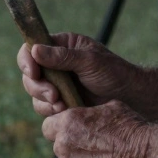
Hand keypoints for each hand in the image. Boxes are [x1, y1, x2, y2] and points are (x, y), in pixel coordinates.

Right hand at [17, 32, 140, 115]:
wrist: (130, 97)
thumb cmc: (113, 73)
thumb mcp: (90, 61)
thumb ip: (63, 57)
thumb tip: (35, 50)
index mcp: (61, 46)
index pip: (31, 48)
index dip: (27, 60)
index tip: (34, 72)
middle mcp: (55, 64)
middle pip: (29, 74)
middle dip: (37, 86)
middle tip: (54, 95)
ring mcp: (57, 84)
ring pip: (35, 93)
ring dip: (44, 101)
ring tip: (62, 105)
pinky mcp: (60, 102)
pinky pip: (44, 107)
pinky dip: (51, 111)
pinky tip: (65, 111)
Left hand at [42, 100, 150, 157]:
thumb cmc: (131, 129)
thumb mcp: (110, 109)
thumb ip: (89, 114)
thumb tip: (86, 114)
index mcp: (67, 123)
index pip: (48, 126)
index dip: (59, 129)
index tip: (70, 131)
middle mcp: (62, 146)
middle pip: (59, 147)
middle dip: (71, 147)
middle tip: (93, 148)